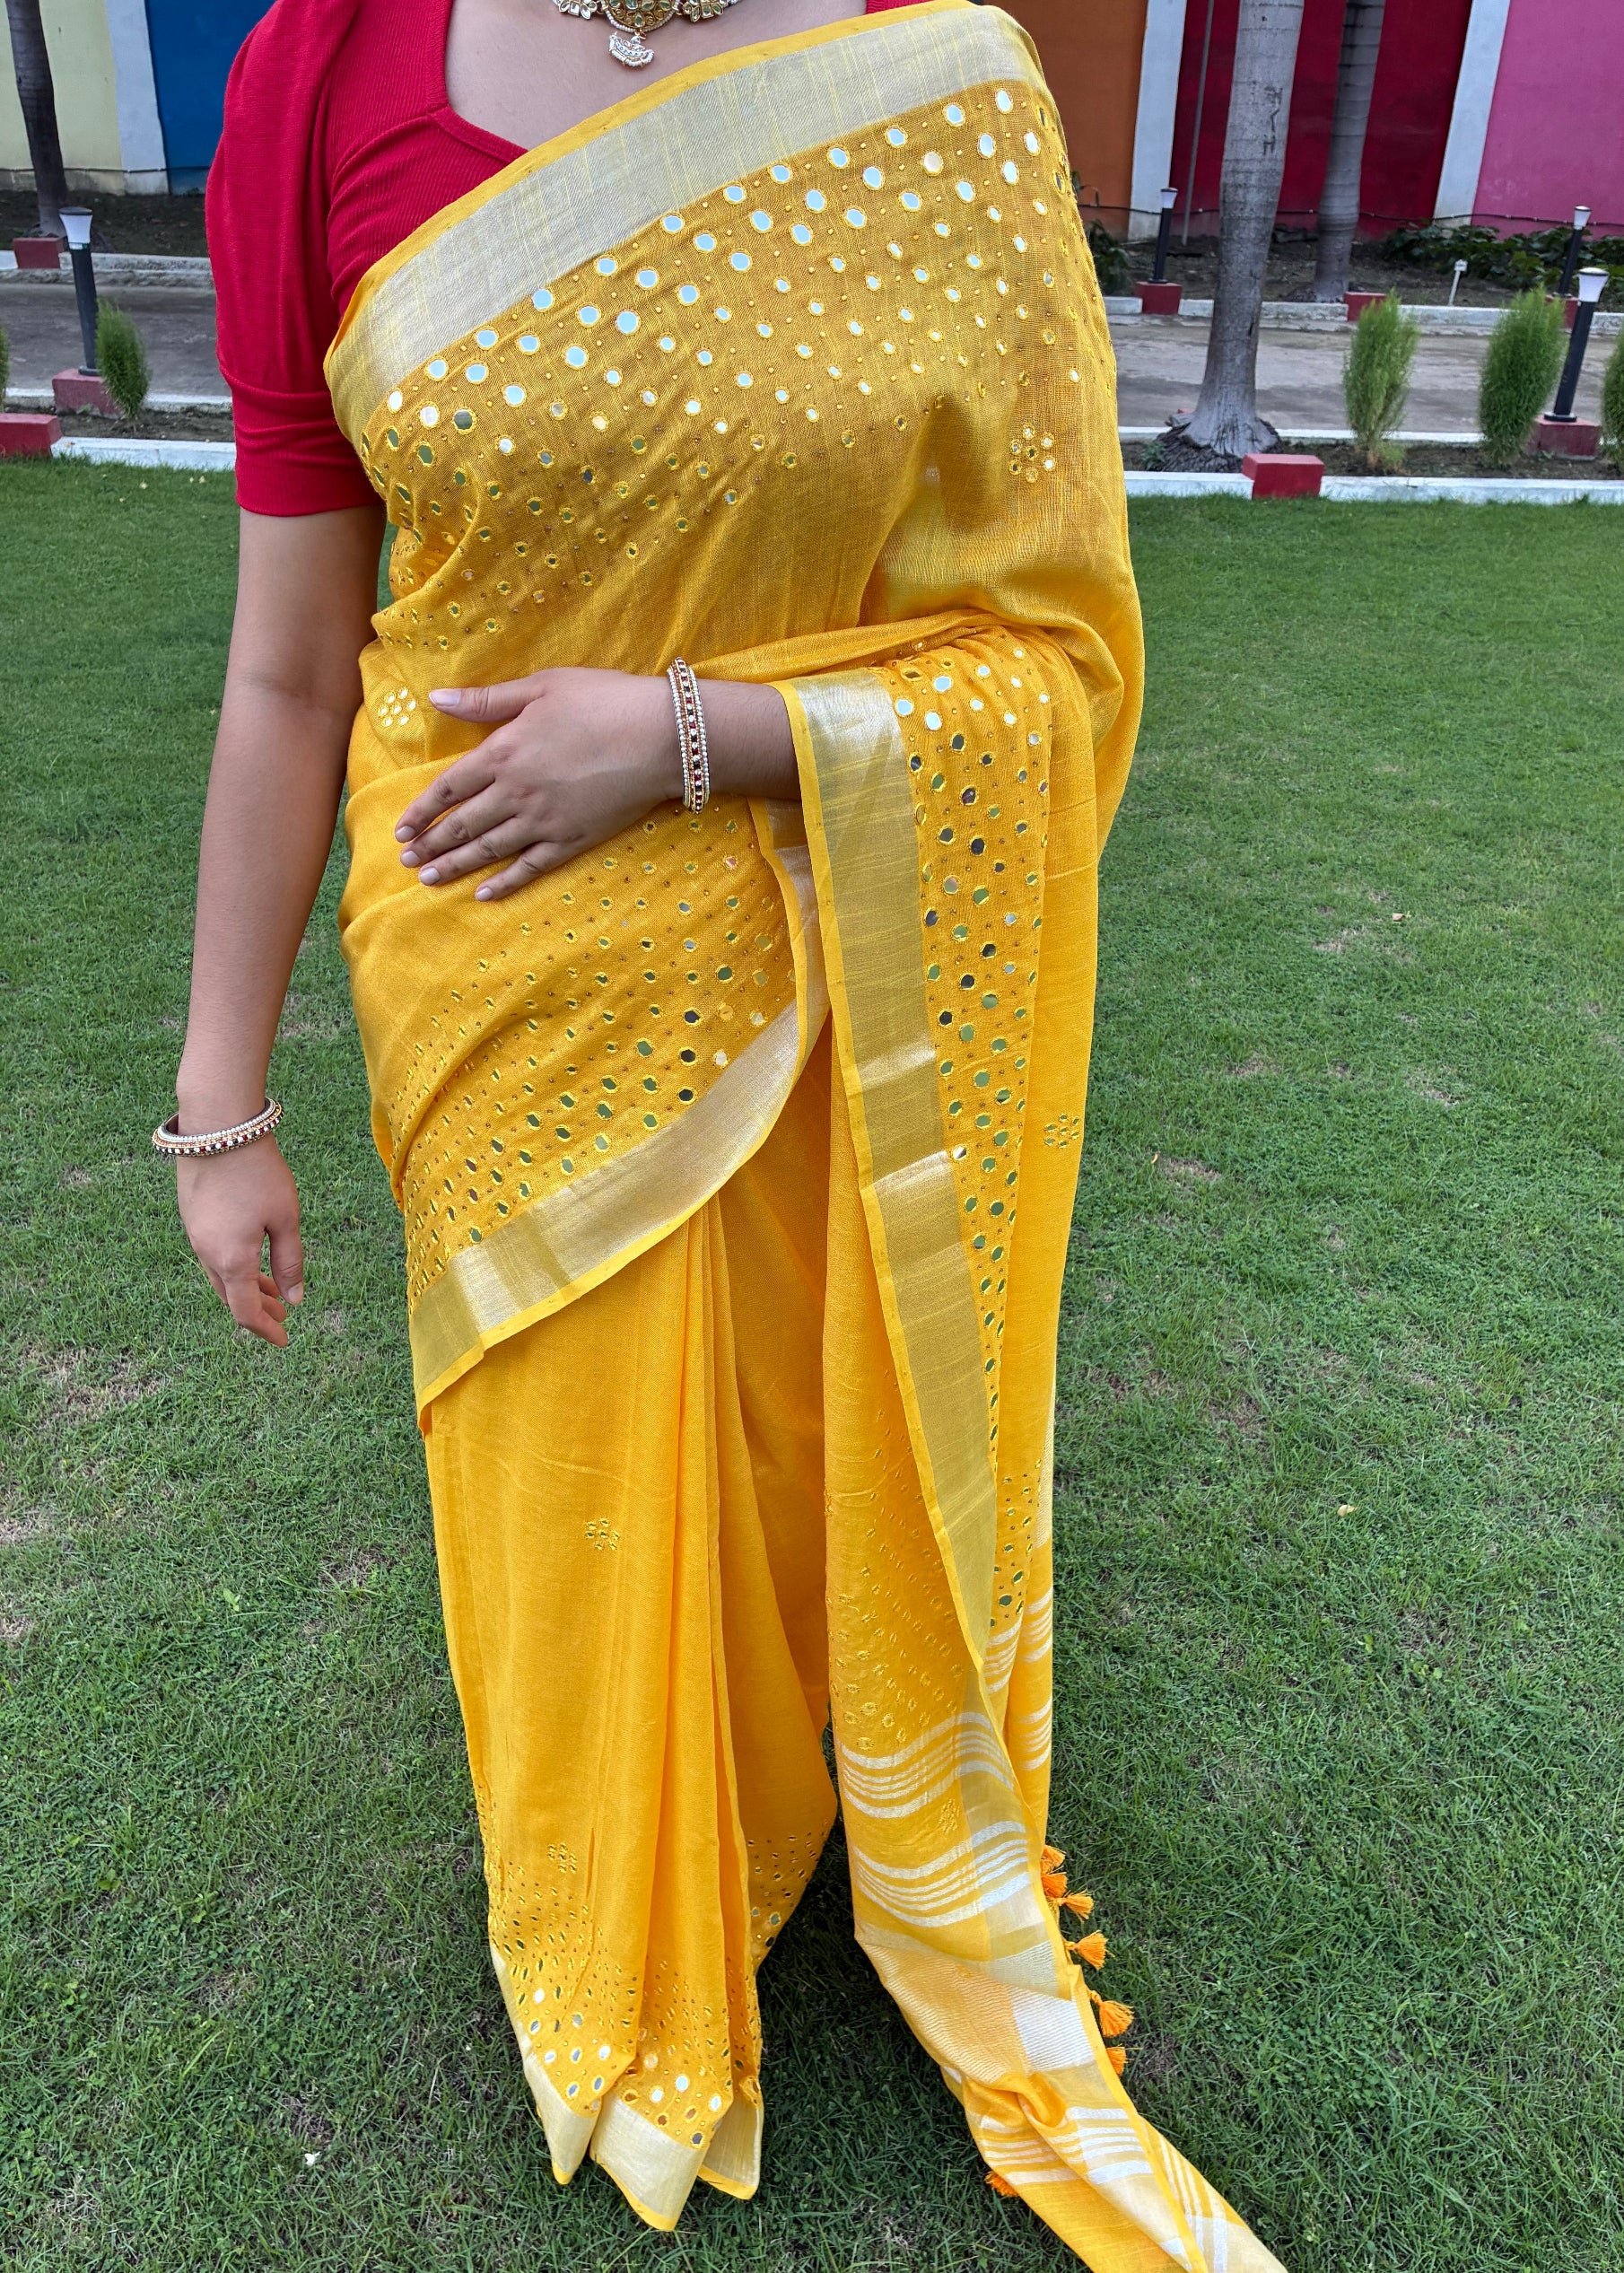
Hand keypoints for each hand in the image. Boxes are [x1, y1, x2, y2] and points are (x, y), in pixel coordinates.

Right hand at [176, 1139, 303, 1347]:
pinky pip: (211, 1255)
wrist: (216, 1126)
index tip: (284, 1339)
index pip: (245, 1312)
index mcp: (231, 1260)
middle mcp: (206, 1253)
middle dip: (258, 1309)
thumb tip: (295, 1299)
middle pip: (231, 1296)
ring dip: (246, 1287)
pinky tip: (250, 1257)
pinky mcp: (191, 1216)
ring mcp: (194, 1234)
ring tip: (272, 1290)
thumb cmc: (258, 1171)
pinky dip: (233, 1266)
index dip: (266, 1329)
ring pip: (220, 1275)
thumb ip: (290, 1261)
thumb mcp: (286, 1218)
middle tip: (283, 1315)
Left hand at [395, 668, 683, 900]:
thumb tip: (435, 697)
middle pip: (462, 825)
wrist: (661, 737)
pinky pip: (531, 867)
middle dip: (431, 844)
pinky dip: (506, 883)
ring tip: (429, 879)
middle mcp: (516, 793)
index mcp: (503, 752)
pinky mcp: (572, 840)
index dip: (422, 809)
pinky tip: (485, 895)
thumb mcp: (541, 687)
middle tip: (407, 861)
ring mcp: (544, 821)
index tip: (400, 827)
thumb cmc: (603, 701)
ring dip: (456, 866)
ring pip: (489, 850)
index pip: (449, 787)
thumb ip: (486, 700)